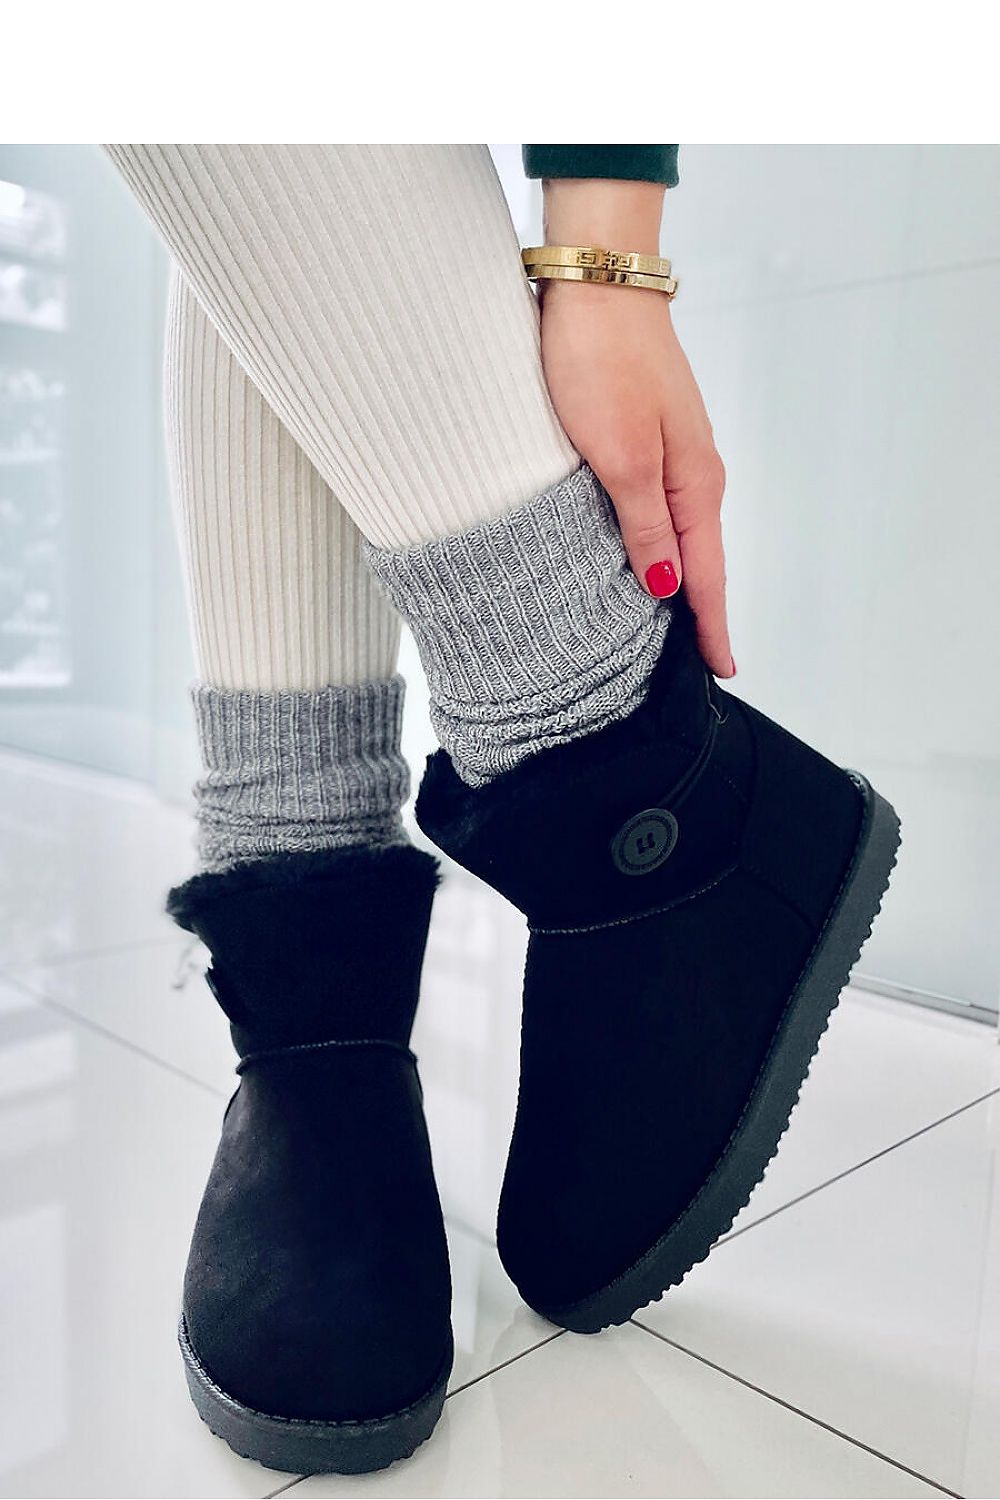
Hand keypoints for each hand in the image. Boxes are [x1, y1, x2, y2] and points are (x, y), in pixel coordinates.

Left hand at [538, 180, 733, 678]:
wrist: (595, 284)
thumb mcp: (620, 455)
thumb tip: (665, 585)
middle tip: (699, 659)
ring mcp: (671, 450)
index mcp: (693, 482)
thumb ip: (644, 523)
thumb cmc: (603, 360)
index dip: (711, 624)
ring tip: (672, 622)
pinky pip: (659, 505)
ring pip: (678, 531)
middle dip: (701, 610)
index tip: (720, 668)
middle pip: (699, 557)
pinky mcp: (646, 433)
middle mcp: (691, 471)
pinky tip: (642, 553)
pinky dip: (656, 539)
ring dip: (678, 576)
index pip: (707, 573)